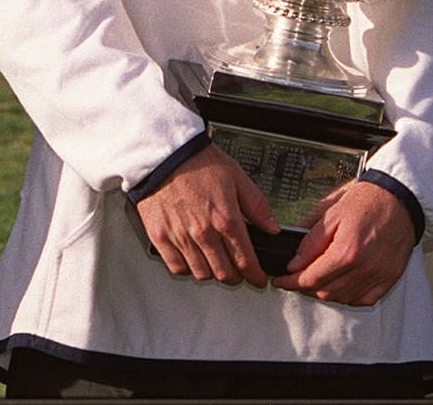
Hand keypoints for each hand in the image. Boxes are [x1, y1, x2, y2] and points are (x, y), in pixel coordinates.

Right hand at [135, 146, 277, 287]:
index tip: (258, 278)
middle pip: (224, 273)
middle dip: (237, 278)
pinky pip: (176, 267)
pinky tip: (194, 261)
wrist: (164, 153)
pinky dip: (188, 270)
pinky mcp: (160, 237)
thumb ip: (257, 206)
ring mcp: (180, 237)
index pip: (245, 260)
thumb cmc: (199, 162)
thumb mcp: (237, 177)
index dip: (255, 275)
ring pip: (201, 274)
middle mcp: (203, 232)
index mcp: (225, 218)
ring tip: (218, 265)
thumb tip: (272, 227)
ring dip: (213, 274)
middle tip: (240, 274)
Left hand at [272, 180, 413, 305]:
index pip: (310, 279)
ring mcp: (378, 275)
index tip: (281, 281)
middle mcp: (364, 268)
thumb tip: (294, 263)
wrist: (400, 198)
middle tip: (298, 275)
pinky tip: (342, 283)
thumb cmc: (369, 201)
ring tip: (319, 276)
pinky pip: (364, 299)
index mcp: (346, 251)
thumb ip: (310, 242)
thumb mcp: (332, 214)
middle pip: (325, 291)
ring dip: (326, 291)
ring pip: (343, 298)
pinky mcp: (390, 278)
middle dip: (306, 286)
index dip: (291, 281)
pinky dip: (349, 295)